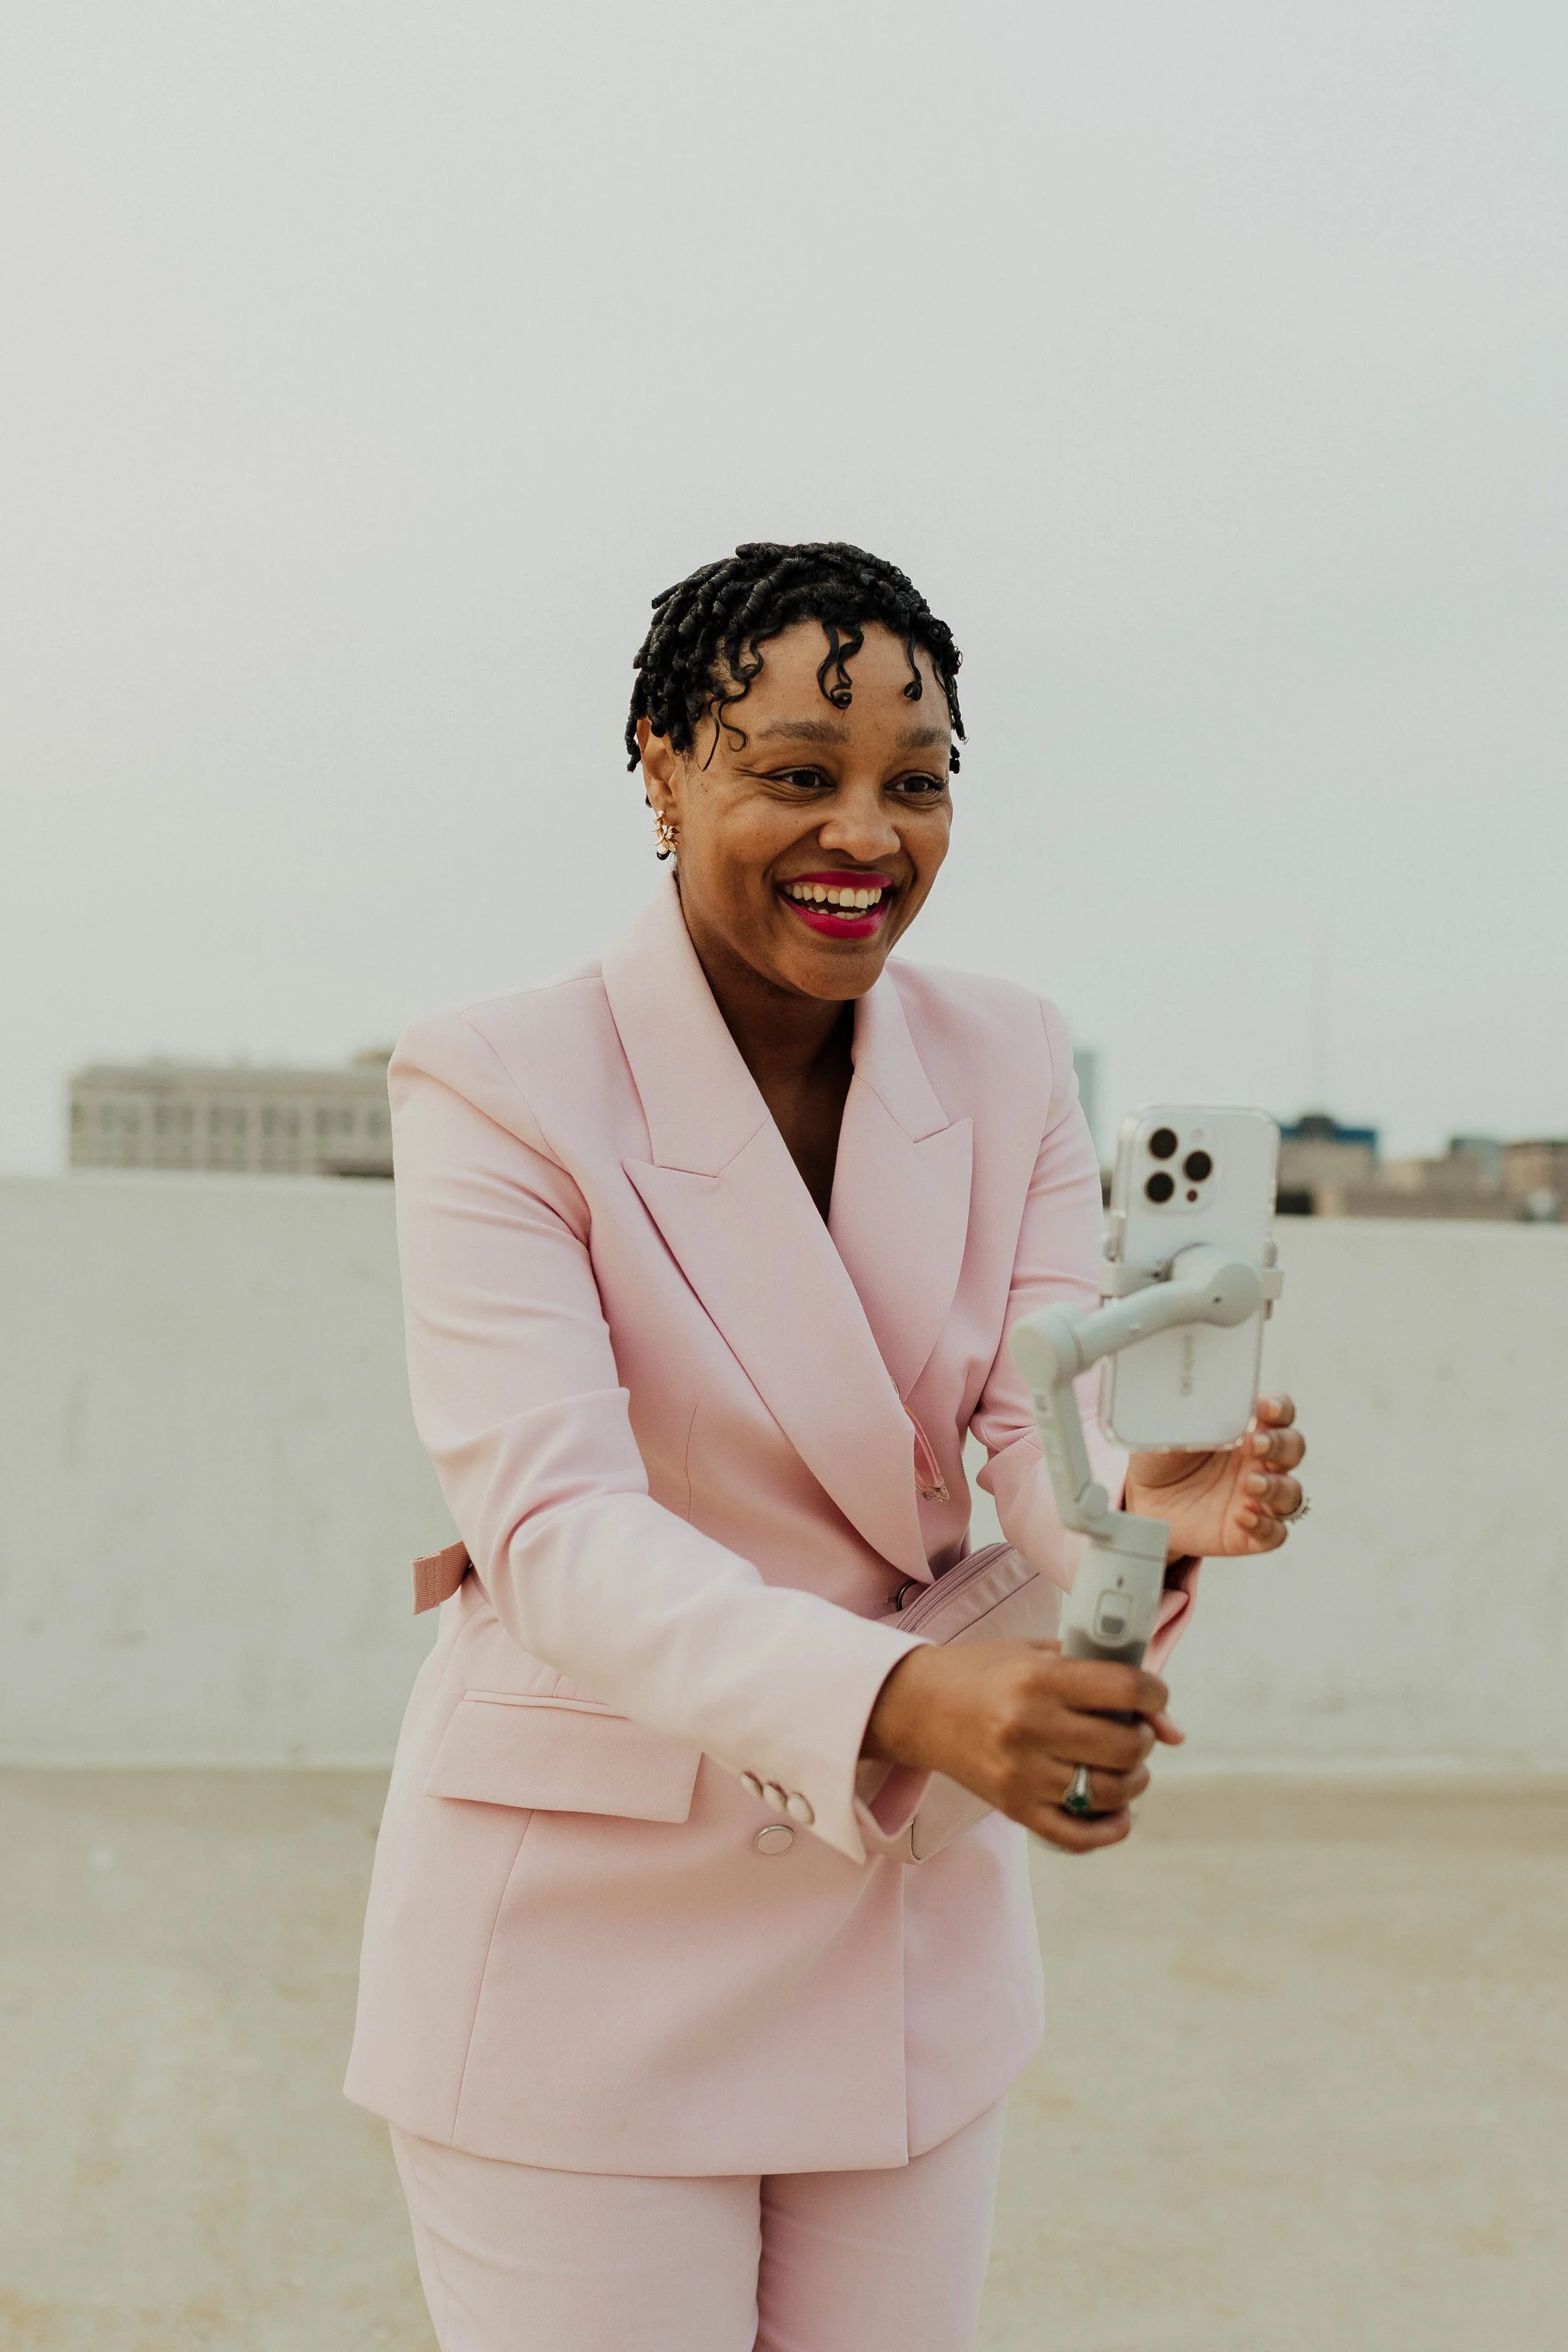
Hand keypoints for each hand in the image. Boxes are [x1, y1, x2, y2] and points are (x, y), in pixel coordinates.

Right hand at [862, 1638, 1182, 1853]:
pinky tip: (1117, 1809)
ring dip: (1134, 1780)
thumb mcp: (1039, 1654)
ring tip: (1125, 1766)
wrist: (918, 1707)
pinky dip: (1112, 1828)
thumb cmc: (984, 1672)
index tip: (1153, 1695)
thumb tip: (1173, 1728)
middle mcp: (1030, 1728)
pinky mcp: (1014, 1810)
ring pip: (1109, 1791)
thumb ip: (1103, 1679)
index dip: (1155, 1693)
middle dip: (1144, 1739)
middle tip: (1135, 1732)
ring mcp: (1022, 1775)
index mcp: (1038, 1679)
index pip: (1125, 1689)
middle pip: (1124, 1745)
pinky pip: (1079, 1836)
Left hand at [1124, 1392, 1305, 1560]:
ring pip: (1291, 1493)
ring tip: (1249, 1483)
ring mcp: (1257, 1498)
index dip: (1280, 1408)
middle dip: (1280, 1445)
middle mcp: (1258, 1462)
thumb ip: (1192, 1419)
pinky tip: (1242, 1516)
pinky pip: (1274, 1533)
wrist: (1142, 1500)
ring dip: (1276, 1487)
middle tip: (1256, 1444)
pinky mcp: (1247, 1532)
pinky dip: (1265, 1526)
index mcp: (1246, 1429)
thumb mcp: (1169, 1432)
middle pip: (1293, 1448)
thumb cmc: (1161, 1457)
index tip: (1264, 1408)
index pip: (1279, 1413)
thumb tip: (1202, 1403)